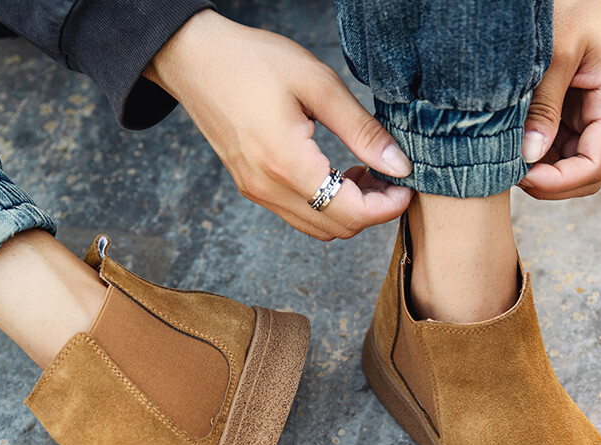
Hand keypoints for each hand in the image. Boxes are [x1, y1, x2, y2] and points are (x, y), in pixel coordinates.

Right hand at [145, 10, 412, 240]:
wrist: (194, 59)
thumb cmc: (252, 61)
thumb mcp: (318, 85)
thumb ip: (362, 131)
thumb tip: (399, 165)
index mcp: (287, 165)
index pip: (352, 214)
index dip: (387, 207)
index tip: (406, 186)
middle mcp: (270, 190)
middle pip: (338, 229)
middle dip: (372, 211)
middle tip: (389, 176)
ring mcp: (258, 194)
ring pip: (319, 228)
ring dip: (349, 211)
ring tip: (363, 173)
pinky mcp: (253, 189)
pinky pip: (300, 215)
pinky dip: (326, 205)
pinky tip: (336, 173)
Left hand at [518, 0, 600, 199]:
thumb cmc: (576, 4)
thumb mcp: (556, 52)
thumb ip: (544, 106)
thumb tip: (530, 155)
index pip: (593, 166)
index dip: (557, 182)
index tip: (521, 175)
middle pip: (584, 176)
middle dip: (549, 183)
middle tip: (509, 172)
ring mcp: (592, 116)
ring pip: (569, 166)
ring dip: (540, 170)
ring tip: (506, 158)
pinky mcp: (574, 113)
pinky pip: (557, 148)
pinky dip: (536, 154)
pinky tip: (512, 146)